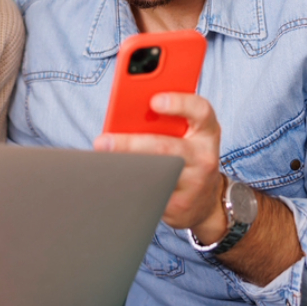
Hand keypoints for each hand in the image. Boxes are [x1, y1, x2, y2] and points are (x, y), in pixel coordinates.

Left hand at [94, 92, 226, 238]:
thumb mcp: (185, 134)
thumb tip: (125, 114)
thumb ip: (163, 121)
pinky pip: (149, 193)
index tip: (154, 101)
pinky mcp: (180, 205)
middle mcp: (204, 156)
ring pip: (155, 174)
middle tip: (103, 142)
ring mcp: (194, 183)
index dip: (180, 103)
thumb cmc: (186, 154)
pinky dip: (127, 185)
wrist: (204, 199)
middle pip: (167, 147)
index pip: (201, 111)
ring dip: (124, 167)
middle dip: (131, 144)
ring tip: (100, 162)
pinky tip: (109, 180)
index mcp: (206, 131)